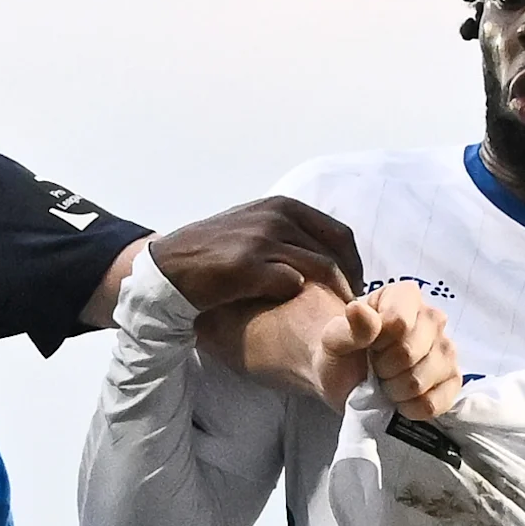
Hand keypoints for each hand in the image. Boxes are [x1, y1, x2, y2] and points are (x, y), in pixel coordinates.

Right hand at [146, 196, 361, 314]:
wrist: (170, 267)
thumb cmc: (213, 253)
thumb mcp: (253, 226)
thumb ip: (286, 231)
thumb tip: (322, 249)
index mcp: (283, 206)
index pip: (340, 233)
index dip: (354, 264)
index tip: (354, 289)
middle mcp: (276, 216)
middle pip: (335, 252)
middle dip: (349, 284)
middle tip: (348, 310)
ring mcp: (262, 239)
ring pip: (319, 268)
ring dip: (330, 296)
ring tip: (332, 319)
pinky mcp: (247, 265)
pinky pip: (291, 283)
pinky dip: (298, 300)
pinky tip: (296, 316)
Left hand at [220, 282, 462, 415]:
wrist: (317, 371)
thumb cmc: (311, 345)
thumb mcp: (317, 331)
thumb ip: (343, 326)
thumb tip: (358, 317)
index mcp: (398, 298)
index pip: (410, 310)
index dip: (390, 333)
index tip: (367, 349)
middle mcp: (422, 317)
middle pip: (432, 338)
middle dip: (398, 363)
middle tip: (372, 373)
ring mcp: (435, 348)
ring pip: (444, 364)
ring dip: (409, 384)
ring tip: (383, 388)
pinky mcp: (440, 378)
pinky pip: (451, 391)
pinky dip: (427, 402)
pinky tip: (402, 405)